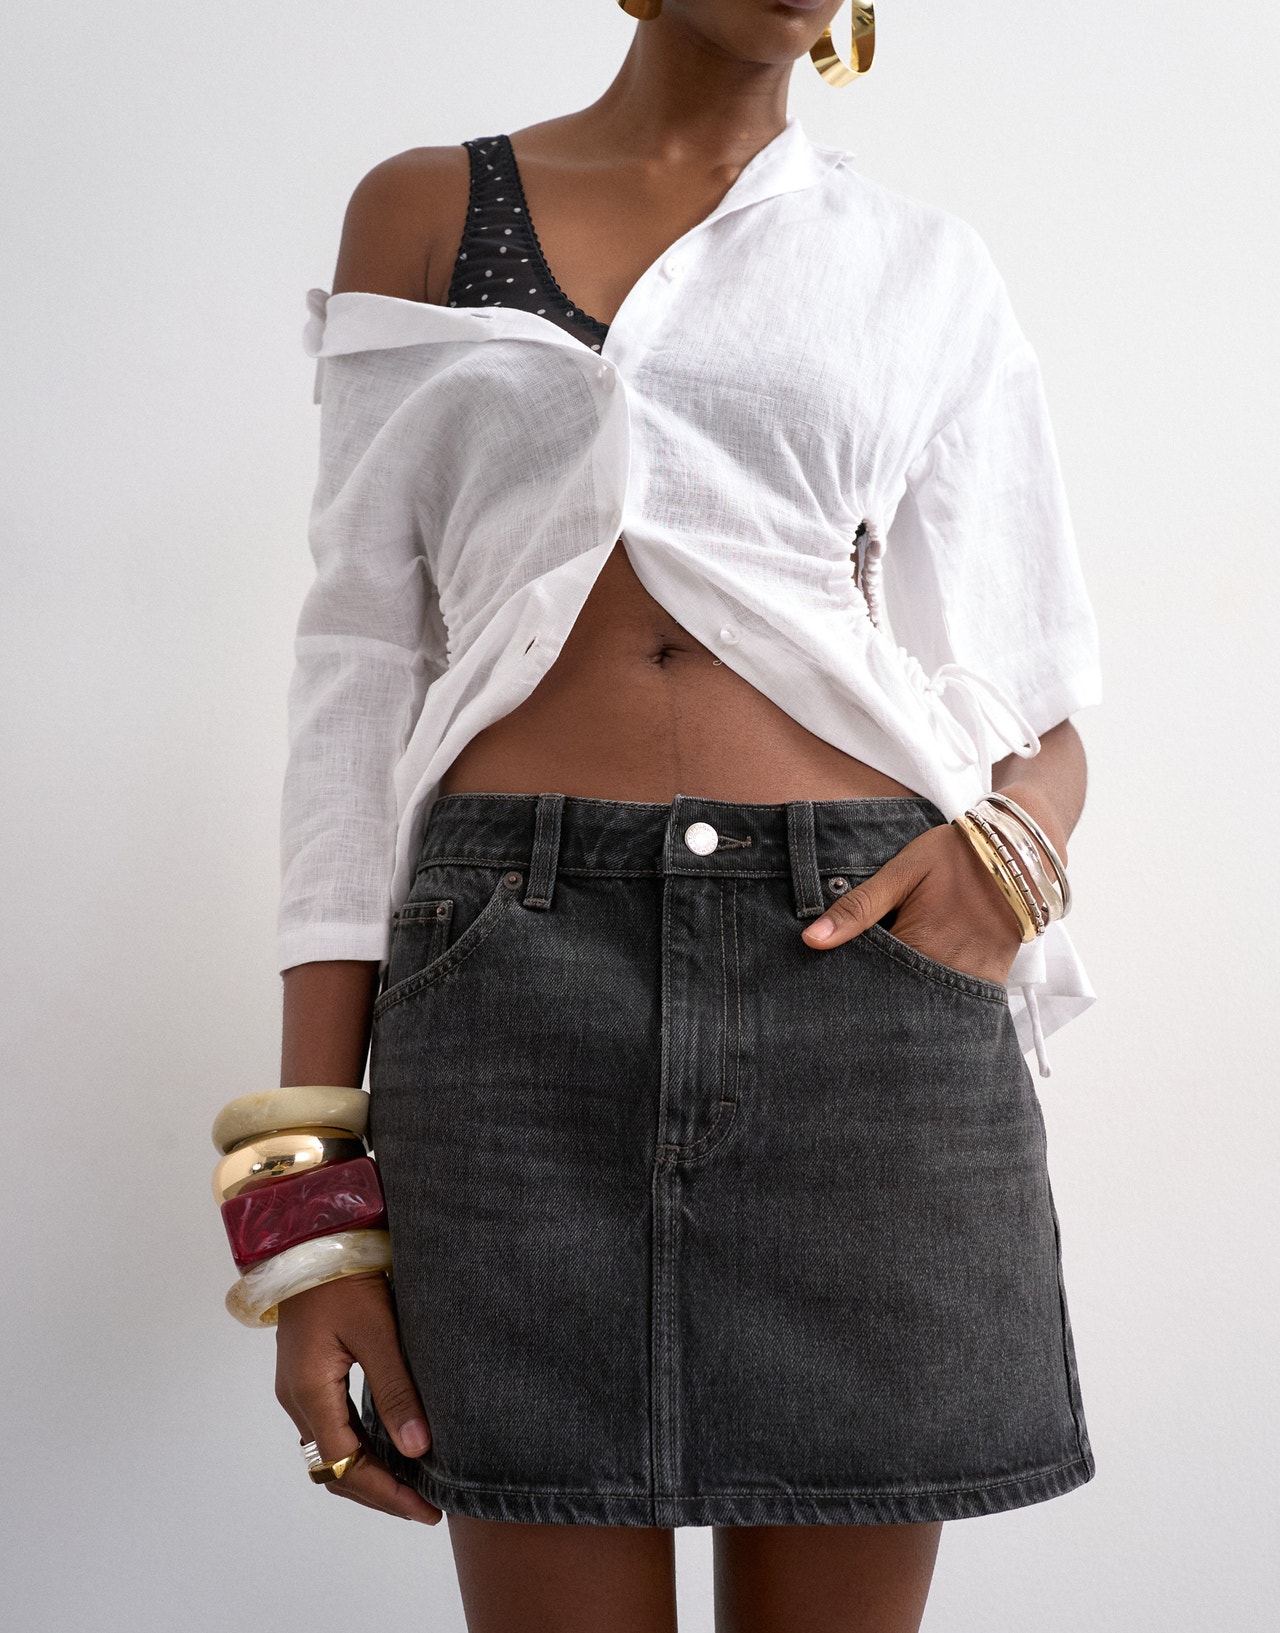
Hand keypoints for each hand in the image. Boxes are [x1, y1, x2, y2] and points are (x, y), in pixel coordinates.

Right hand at [275, 1269, 440, 1523]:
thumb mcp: (377, 1331)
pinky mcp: (307, 1376)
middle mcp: (297, 1399)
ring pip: (330, 1453)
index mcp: (310, 1392)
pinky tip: (391, 1449)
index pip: (347, 1466)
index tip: (427, 1509)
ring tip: (413, 1485)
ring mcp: (298, 1389)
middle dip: (379, 1493)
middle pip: (334, 1469)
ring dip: (368, 1474)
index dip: (388, 1494)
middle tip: (426, 1506)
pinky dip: (359, 1449)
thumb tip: (418, 1450)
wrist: (310, 1238)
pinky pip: (330, 1429)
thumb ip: (395, 1390)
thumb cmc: (344, 1277)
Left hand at [800, 821, 1023, 985]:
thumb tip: (811, 941)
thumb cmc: (955, 856)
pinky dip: (930, 998)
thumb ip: (858, 908)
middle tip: (848, 994)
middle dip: (872, 995)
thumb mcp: (902, 872)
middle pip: (894, 999)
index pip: (867, 981)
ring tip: (878, 992)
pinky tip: (913, 987)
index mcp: (917, 945)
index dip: (846, 980)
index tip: (827, 980)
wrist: (1020, 853)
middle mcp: (945, 973)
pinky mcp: (989, 982)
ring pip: (922, 1005)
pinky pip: (952, 1003)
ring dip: (900, 998)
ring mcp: (970, 982)